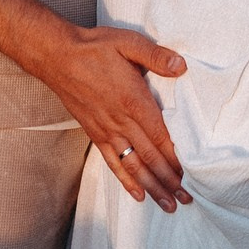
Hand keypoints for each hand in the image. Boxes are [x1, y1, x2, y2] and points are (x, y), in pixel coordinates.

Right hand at [35, 22, 191, 209]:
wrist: (58, 57)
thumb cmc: (95, 48)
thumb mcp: (129, 43)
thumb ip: (156, 56)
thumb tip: (182, 66)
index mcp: (134, 101)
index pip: (161, 137)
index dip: (176, 158)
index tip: (190, 175)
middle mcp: (121, 121)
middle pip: (150, 157)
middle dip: (169, 180)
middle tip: (186, 199)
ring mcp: (107, 131)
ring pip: (134, 166)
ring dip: (152, 187)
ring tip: (168, 204)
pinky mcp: (95, 134)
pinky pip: (112, 162)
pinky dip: (126, 180)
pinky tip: (138, 194)